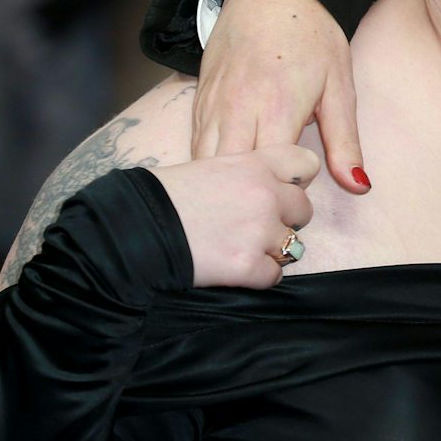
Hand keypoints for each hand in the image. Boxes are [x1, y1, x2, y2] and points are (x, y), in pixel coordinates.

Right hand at [149, 145, 319, 287]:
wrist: (135, 227)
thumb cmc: (163, 195)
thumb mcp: (208, 166)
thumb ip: (244, 173)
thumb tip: (263, 184)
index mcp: (255, 164)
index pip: (305, 164)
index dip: (297, 180)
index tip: (283, 189)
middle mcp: (266, 195)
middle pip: (304, 209)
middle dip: (285, 219)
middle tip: (255, 225)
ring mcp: (260, 232)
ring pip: (294, 245)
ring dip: (272, 249)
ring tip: (241, 246)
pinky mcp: (248, 266)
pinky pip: (273, 275)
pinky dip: (257, 275)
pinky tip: (234, 267)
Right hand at [193, 0, 368, 194]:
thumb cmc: (311, 36)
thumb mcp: (339, 85)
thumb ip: (345, 141)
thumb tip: (359, 187)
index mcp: (277, 107)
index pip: (274, 176)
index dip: (289, 192)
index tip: (304, 186)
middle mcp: (236, 110)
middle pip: (232, 178)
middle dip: (251, 198)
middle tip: (274, 200)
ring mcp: (211, 107)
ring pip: (206, 168)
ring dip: (226, 187)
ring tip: (251, 191)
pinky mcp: (197, 104)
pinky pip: (196, 150)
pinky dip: (210, 169)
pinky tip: (230, 175)